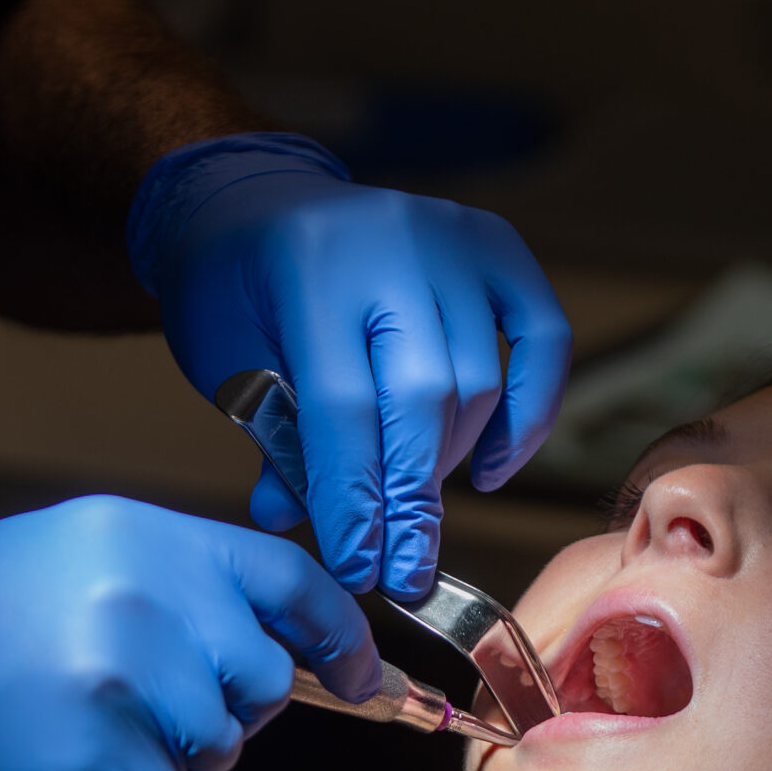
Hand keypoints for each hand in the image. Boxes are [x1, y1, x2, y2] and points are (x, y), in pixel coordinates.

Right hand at [0, 496, 379, 770]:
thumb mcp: (63, 560)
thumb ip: (172, 585)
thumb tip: (280, 640)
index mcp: (139, 536)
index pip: (288, 578)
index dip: (339, 636)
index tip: (365, 677)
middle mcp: (144, 594)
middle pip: (262, 678)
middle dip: (219, 710)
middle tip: (129, 706)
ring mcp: (126, 677)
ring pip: (221, 747)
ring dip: (167, 760)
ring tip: (77, 729)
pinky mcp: (105, 757)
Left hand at [129, 135, 572, 597]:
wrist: (251, 200)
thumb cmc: (234, 290)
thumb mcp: (228, 362)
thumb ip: (274, 438)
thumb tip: (301, 523)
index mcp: (308, 270)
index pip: (344, 407)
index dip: (356, 500)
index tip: (362, 569)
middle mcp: (389, 243)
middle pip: (423, 398)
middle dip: (413, 500)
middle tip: (404, 570)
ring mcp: (450, 238)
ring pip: (479, 379)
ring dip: (452, 461)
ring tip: (415, 504)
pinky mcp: (495, 245)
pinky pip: (543, 337)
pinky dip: (529, 410)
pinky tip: (493, 466)